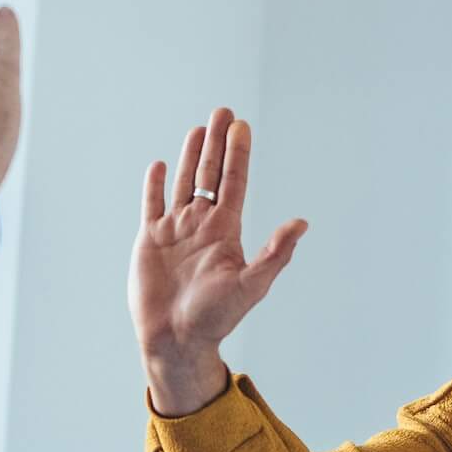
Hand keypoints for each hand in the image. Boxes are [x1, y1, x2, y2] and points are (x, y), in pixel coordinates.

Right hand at [129, 106, 308, 415]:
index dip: (238, 154)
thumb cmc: (215, 319)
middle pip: (210, 175)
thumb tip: (302, 223)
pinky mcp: (149, 241)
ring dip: (192, 156)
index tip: (241, 125)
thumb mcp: (250, 285)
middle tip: (223, 112)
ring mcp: (175, 232)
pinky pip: (152, 205)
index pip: (233, 183)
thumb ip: (275, 253)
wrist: (175, 340)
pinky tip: (161, 165)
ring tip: (198, 128)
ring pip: (184, 185)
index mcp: (225, 232)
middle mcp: (201, 226)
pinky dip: (155, 185)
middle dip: (217, 143)